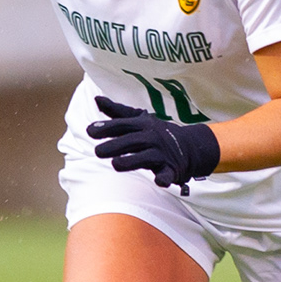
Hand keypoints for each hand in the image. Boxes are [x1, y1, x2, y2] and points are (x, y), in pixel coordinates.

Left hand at [86, 95, 220, 193]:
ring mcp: (162, 154)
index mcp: (142, 125)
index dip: (106, 128)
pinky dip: (165, 178)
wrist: (190, 146)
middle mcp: (151, 138)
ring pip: (146, 157)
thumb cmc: (156, 133)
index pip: (122, 125)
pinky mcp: (171, 169)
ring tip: (115, 164)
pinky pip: (168, 174)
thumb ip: (117, 112)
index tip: (90, 131)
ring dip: (132, 161)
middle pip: (132, 141)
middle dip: (115, 146)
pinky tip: (159, 181)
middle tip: (97, 151)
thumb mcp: (138, 119)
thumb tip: (96, 99)